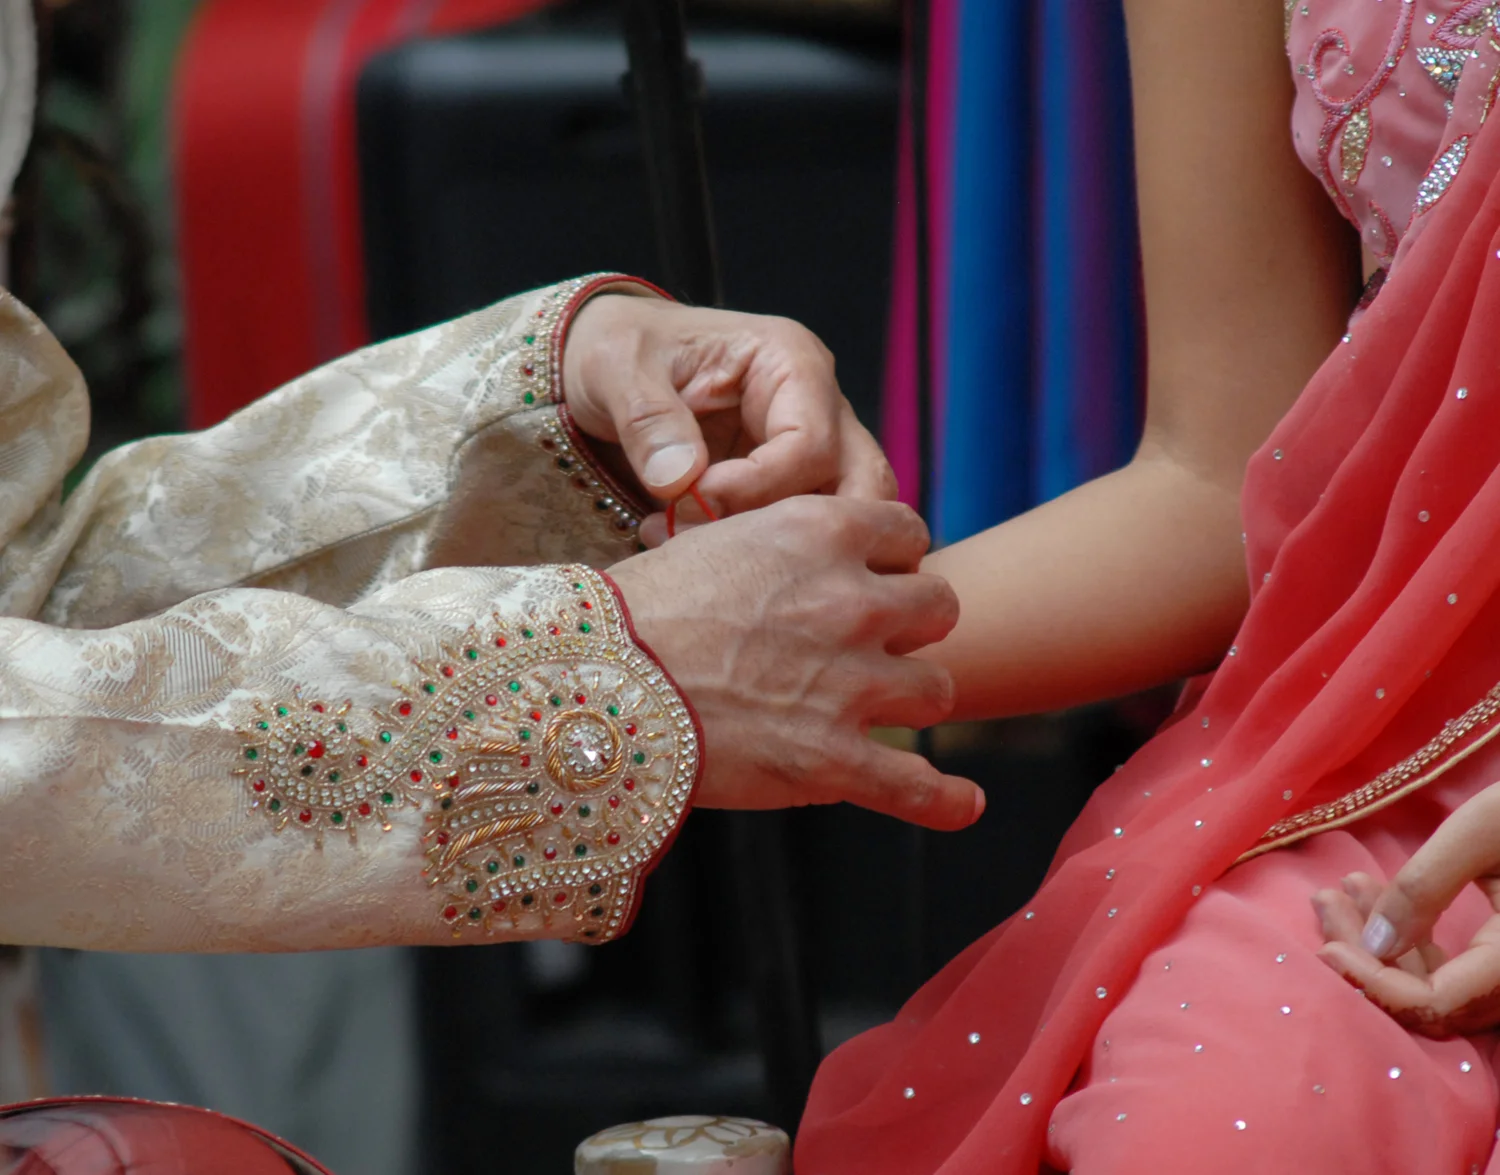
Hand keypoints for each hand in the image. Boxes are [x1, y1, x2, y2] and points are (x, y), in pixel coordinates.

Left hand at [562, 293, 896, 543]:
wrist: (612, 365)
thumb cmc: (621, 348)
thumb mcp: (616, 366)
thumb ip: (648, 419)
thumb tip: (682, 480)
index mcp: (792, 362)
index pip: (812, 444)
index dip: (755, 487)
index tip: (688, 502)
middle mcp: (821, 405)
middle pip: (864, 487)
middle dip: (800, 533)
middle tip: (722, 551)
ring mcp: (816, 449)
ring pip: (851, 518)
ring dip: (790, 551)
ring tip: (709, 558)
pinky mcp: (795, 487)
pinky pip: (812, 534)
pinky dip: (769, 557)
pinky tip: (704, 559)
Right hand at [607, 496, 982, 830]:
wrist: (591, 689)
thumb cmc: (633, 615)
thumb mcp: (716, 541)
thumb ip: (781, 547)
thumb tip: (799, 566)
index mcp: (819, 532)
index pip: (906, 530)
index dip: (892, 558)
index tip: (874, 576)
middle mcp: (850, 600)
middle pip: (938, 606)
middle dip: (911, 626)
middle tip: (872, 643)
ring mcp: (851, 683)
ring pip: (937, 690)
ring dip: (910, 699)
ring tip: (877, 710)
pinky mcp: (835, 759)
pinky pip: (916, 784)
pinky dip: (943, 800)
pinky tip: (962, 804)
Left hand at [1313, 781, 1499, 1036]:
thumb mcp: (1482, 831)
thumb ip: (1425, 888)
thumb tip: (1370, 944)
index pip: (1438, 1003)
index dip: (1375, 985)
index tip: (1326, 949)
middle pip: (1433, 998)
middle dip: (1367, 956)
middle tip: (1322, 903)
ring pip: (1440, 982)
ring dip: (1380, 941)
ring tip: (1335, 890)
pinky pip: (1456, 964)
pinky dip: (1409, 934)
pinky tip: (1369, 891)